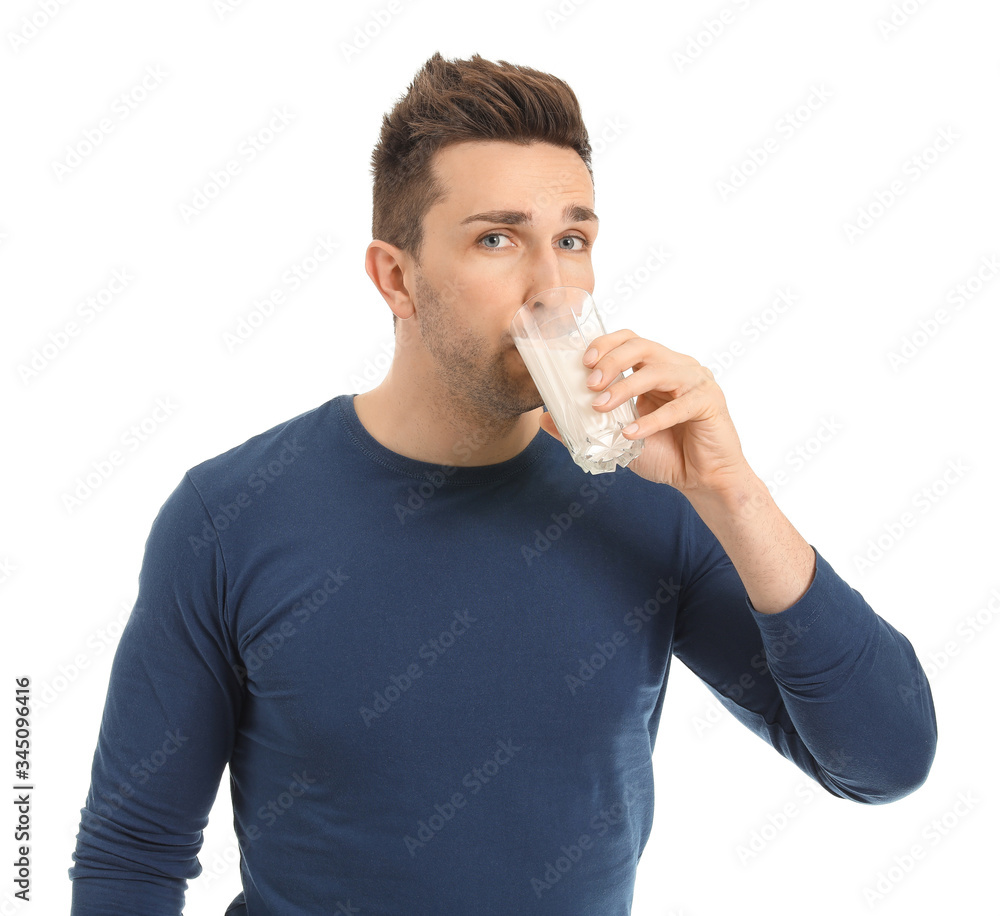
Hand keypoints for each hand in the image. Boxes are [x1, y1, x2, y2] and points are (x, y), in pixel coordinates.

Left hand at [537, 329, 751, 492]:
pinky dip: (650, 420)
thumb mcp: (617, 441)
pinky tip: (630, 433)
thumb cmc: (665, 454)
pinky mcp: (709, 402)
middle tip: (589, 384)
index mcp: (656, 368)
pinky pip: (677, 406)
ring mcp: (696, 382)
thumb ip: (584, 428)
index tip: (582, 362)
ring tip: (601, 408)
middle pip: (641, 346)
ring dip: (625, 388)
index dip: (605, 344)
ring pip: (657, 371)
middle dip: (610, 361)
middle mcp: (677, 367)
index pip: (629, 340)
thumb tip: (544, 419)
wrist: (702, 480)